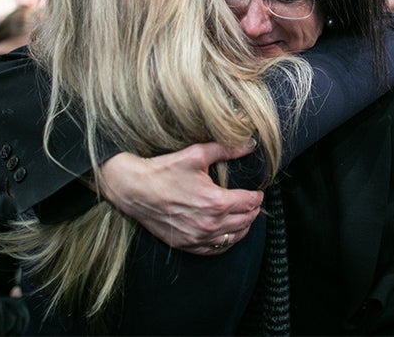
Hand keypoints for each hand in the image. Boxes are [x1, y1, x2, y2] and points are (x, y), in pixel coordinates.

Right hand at [99, 142, 262, 255]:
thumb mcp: (196, 154)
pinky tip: (227, 233)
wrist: (135, 190)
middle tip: (252, 202)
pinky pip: (216, 249)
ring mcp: (199, 237)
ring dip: (243, 226)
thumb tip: (249, 144)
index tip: (258, 191)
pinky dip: (227, 241)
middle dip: (252, 210)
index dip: (257, 195)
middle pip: (245, 220)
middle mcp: (211, 224)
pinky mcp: (188, 245)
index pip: (250, 202)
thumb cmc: (164, 171)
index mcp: (216, 202)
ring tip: (244, 216)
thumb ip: (226, 149)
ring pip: (234, 237)